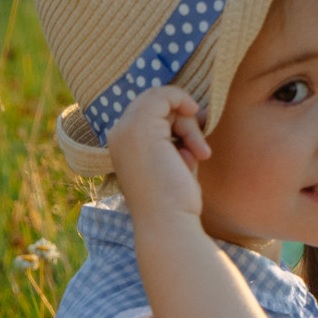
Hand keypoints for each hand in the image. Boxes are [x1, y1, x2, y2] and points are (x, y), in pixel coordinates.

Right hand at [105, 85, 212, 226]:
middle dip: (183, 123)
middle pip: (155, 106)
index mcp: (122, 145)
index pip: (149, 115)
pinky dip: (183, 100)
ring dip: (188, 125)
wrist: (168, 224)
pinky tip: (195, 117)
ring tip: (200, 154)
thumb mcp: (173, 161)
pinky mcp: (140, 127)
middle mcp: (118, 134)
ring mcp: (126, 130)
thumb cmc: (175, 201)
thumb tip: (191, 110)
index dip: (175, 122)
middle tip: (199, 150)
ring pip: (162, 102)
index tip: (195, 144)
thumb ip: (175, 137)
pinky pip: (164, 93)